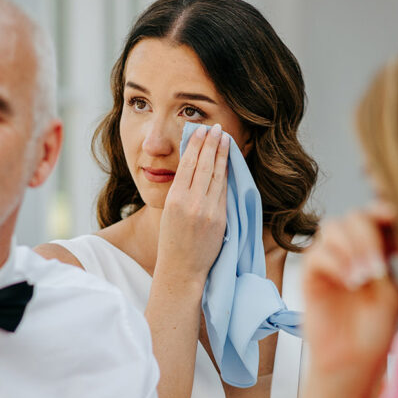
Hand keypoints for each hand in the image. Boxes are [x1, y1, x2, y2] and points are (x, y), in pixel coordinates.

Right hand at [155, 124, 230, 281]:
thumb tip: (191, 166)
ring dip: (222, 155)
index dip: (196, 145)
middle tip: (216, 128)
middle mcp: (192, 203)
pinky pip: (224, 191)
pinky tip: (228, 163)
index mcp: (175, 200)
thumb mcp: (169, 212)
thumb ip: (180, 191)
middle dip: (211, 144)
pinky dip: (227, 174)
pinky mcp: (221, 219)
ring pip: (217, 176)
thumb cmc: (172, 241)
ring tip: (225, 139)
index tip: (200, 131)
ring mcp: (208, 211)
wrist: (182, 269)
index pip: (188, 165)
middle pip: (205, 166)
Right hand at [301, 202, 397, 397]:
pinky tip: (349, 282)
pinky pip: (317, 252)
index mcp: (377, 251)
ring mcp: (330, 261)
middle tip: (376, 269)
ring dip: (351, 247)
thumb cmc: (375, 331)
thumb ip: (386, 256)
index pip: (378, 218)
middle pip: (355, 217)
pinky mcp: (310, 274)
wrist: (352, 362)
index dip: (384, 211)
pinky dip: (335, 262)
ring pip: (333, 227)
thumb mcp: (391, 290)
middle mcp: (352, 250)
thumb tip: (384, 223)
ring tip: (362, 278)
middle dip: (367, 236)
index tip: (394, 215)